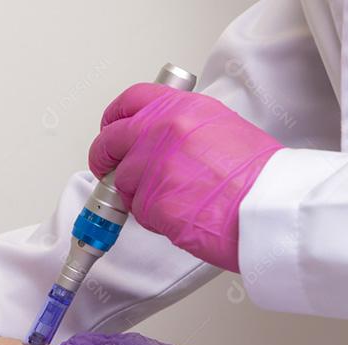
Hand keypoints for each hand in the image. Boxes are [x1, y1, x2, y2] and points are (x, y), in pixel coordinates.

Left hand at [88, 83, 283, 271]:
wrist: (268, 204)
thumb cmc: (255, 174)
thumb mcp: (219, 127)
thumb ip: (181, 127)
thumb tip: (156, 139)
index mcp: (181, 108)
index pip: (130, 101)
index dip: (114, 117)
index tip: (110, 128)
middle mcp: (161, 131)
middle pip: (109, 141)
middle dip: (105, 158)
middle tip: (110, 168)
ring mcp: (152, 165)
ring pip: (122, 180)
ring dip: (136, 192)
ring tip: (173, 197)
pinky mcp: (149, 200)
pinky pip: (136, 209)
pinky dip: (151, 215)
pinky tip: (179, 212)